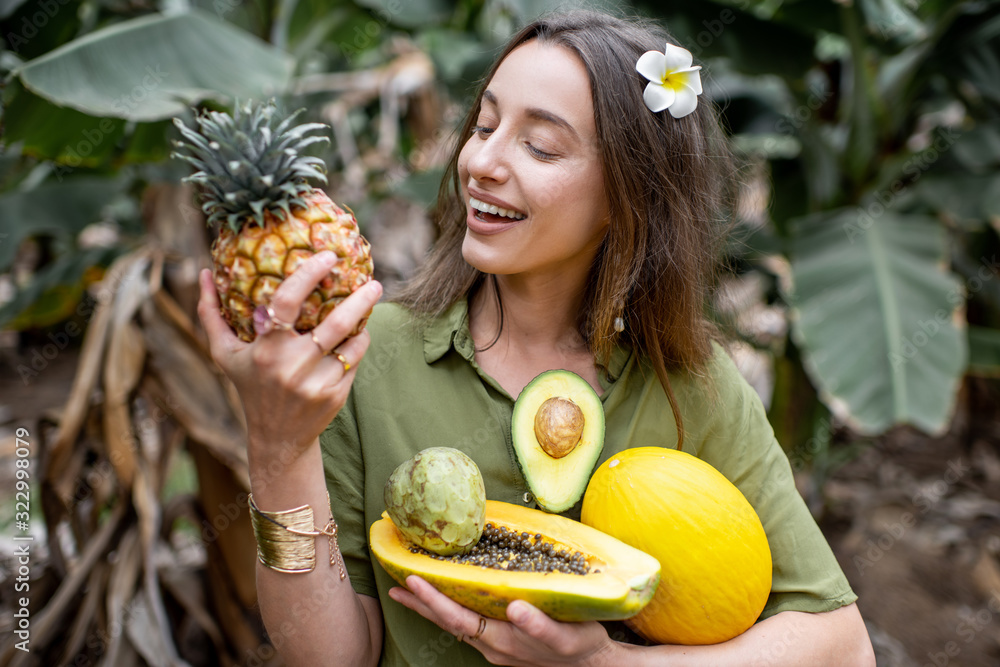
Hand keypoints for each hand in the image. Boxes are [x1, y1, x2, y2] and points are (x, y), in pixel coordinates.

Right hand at [197, 251, 381, 464]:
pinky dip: (357, 344)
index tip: (329, 257)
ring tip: (367, 305)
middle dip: (361, 299)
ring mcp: (317, 382)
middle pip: (336, 322)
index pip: (287, 301)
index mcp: (266, 350)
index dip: (308, 274)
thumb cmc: (250, 386)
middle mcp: (293, 366)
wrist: (277, 437)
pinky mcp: (336, 394)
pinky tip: (354, 338)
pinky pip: (355, 359)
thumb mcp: (225, 354)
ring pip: (352, 341)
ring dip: (363, 321)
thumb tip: (205, 271)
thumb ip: (211, 314)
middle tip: (374, 282)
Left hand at [388, 576, 620, 666]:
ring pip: (455, 623)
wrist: (594, 665)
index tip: (412, 579)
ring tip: (409, 590)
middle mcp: (492, 645)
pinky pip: (468, 623)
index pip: (457, 617)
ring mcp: (496, 645)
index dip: (433, 599)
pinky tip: (448, 599)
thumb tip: (515, 607)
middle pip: (447, 622)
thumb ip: (539, 625)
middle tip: (394, 583)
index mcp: (502, 640)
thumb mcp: (565, 636)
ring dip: (431, 607)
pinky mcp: (503, 641)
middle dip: (420, 603)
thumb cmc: (581, 645)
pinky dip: (450, 608)